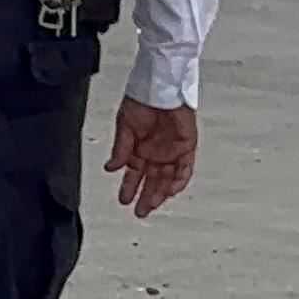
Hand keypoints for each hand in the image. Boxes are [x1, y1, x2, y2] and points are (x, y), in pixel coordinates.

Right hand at [104, 99, 197, 217]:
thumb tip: (111, 168)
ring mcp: (171, 151)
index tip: (124, 200)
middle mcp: (155, 152)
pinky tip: (170, 191)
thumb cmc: (141, 99)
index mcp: (138, 148)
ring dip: (160, 193)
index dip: (129, 188)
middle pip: (151, 180)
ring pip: (167, 179)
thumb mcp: (124, 126)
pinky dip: (178, 181)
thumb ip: (120, 149)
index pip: (134, 174)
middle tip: (139, 212)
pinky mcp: (186, 147)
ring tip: (151, 204)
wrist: (160, 86)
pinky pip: (185, 169)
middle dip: (145, 197)